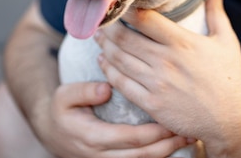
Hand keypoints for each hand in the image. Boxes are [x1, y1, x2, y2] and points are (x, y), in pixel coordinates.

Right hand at [34, 81, 193, 157]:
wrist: (52, 134)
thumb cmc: (62, 111)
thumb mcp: (64, 95)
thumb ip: (83, 91)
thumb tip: (106, 89)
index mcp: (91, 138)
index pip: (128, 138)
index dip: (152, 133)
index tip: (171, 122)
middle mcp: (100, 156)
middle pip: (140, 156)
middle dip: (167, 145)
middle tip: (188, 132)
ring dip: (166, 154)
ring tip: (188, 139)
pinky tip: (173, 147)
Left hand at [95, 0, 240, 144]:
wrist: (231, 120)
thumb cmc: (229, 78)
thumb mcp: (226, 41)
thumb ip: (216, 12)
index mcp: (182, 42)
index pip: (144, 19)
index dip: (127, 9)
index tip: (119, 3)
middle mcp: (166, 61)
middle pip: (125, 38)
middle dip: (108, 27)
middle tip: (100, 20)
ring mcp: (157, 83)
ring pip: (119, 59)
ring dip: (105, 46)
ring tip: (98, 37)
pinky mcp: (151, 104)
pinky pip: (122, 84)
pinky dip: (108, 71)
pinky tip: (104, 62)